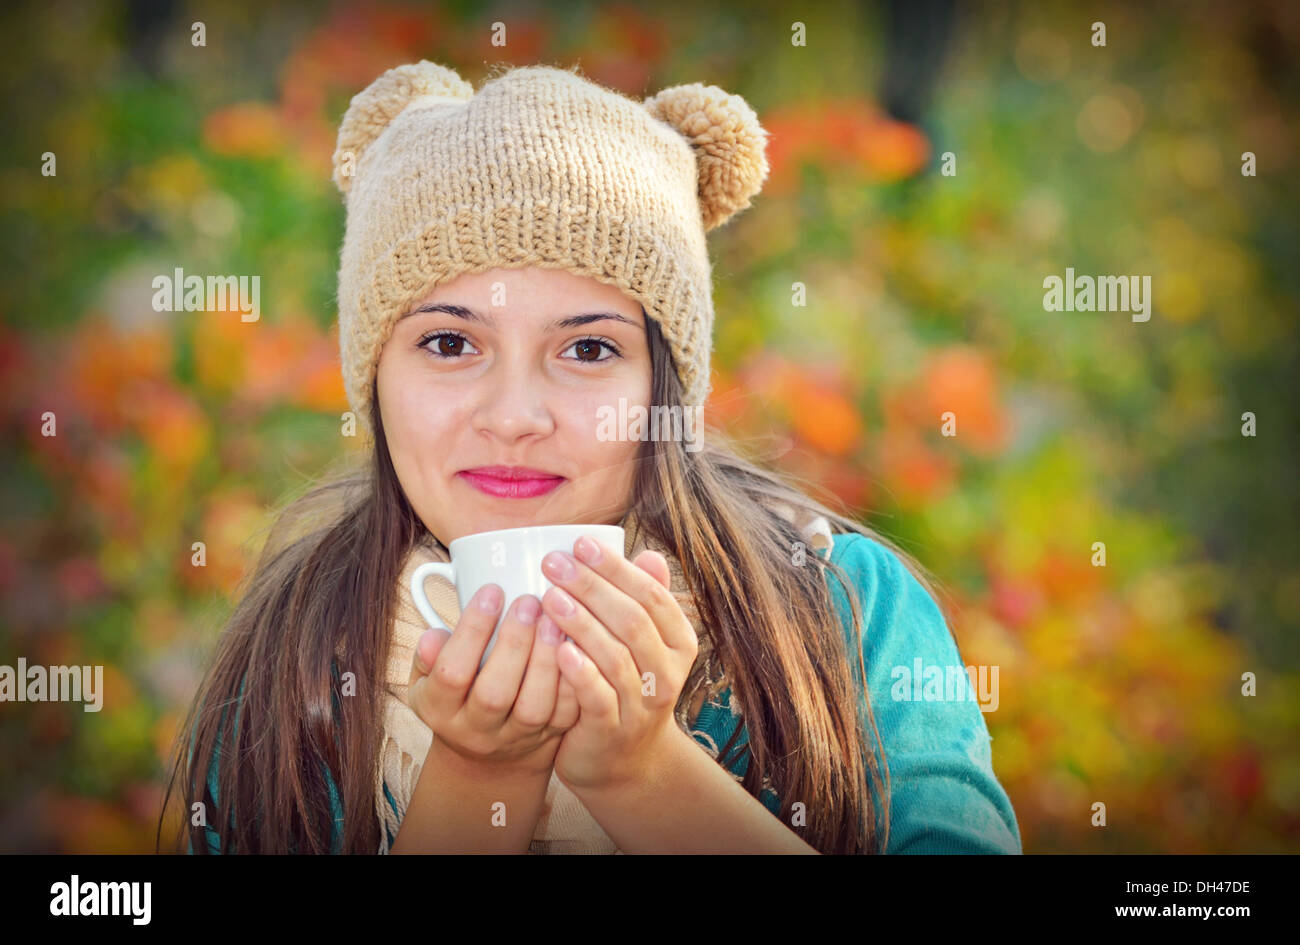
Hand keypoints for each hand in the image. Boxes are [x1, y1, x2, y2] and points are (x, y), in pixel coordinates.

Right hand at [407, 584, 579, 776]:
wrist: (487, 756)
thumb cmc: (457, 696)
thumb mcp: (428, 680)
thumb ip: (428, 656)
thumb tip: (434, 635)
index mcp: (439, 710)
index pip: (450, 673)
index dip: (471, 631)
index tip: (492, 591)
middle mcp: (475, 730)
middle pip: (493, 694)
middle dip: (514, 643)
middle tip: (529, 602)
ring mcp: (513, 739)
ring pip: (533, 707)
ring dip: (546, 660)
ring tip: (554, 619)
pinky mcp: (548, 739)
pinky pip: (565, 713)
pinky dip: (574, 679)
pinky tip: (576, 645)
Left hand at [538, 535, 699, 791]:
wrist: (623, 761)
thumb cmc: (625, 685)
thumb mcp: (641, 643)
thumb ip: (642, 601)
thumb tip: (649, 554)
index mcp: (678, 642)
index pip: (652, 595)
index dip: (616, 568)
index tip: (580, 543)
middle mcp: (667, 672)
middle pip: (632, 621)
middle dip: (591, 587)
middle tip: (553, 563)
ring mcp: (642, 704)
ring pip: (615, 656)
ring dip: (581, 623)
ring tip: (548, 597)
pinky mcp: (612, 730)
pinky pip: (599, 697)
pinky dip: (580, 672)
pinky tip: (557, 649)